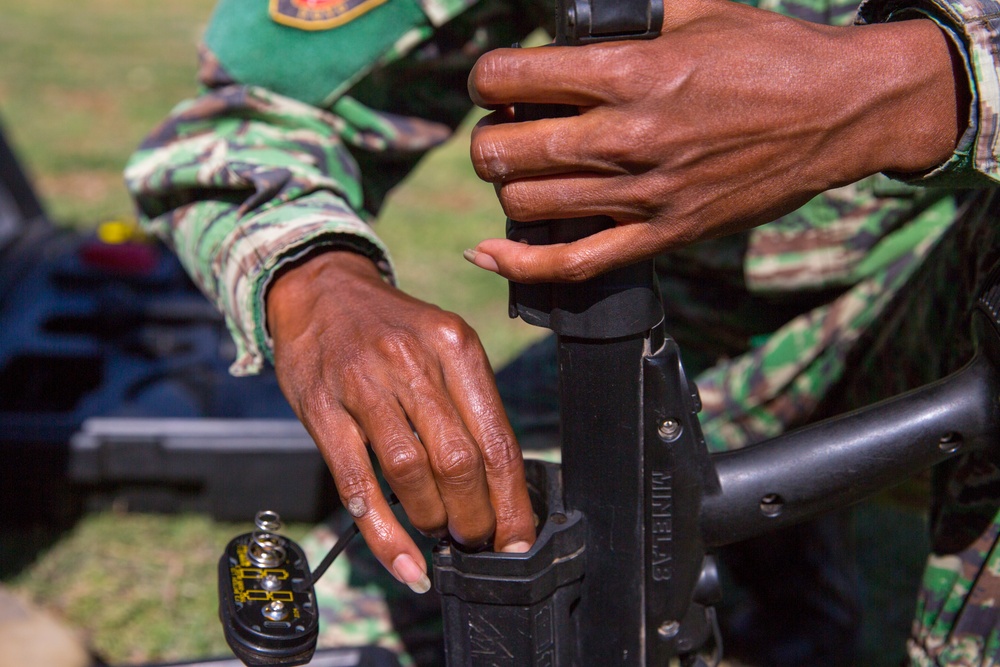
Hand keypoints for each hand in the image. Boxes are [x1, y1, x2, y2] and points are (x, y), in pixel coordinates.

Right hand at [266, 251, 535, 591]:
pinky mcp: (322, 407)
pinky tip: (401, 557)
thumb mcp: (442, 345)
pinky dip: (382, 530)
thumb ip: (470, 403)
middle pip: (459, 460)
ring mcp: (364, 384)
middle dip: (475, 516)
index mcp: (456, 347)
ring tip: (439, 532)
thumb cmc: (392, 329)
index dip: (511, 500)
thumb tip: (499, 483)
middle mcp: (413, 362)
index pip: (497, 438)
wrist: (321, 289)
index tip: (517, 540)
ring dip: (432, 518)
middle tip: (476, 539)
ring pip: (410, 471)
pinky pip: (356, 480)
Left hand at [465, 0, 967, 282]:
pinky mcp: (662, 234)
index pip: (508, 78)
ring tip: (527, 173)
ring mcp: (642, 192)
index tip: (498, 83)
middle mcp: (625, 134)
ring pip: (525, 205)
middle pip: (504, 151)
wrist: (839, 111)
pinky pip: (572, 265)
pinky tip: (490, 253)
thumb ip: (625, 16)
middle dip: (489, 139)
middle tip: (508, 132)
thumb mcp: (694, 10)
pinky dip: (520, 264)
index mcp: (626, 70)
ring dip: (509, 187)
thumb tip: (572, 21)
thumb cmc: (768, 53)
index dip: (487, 79)